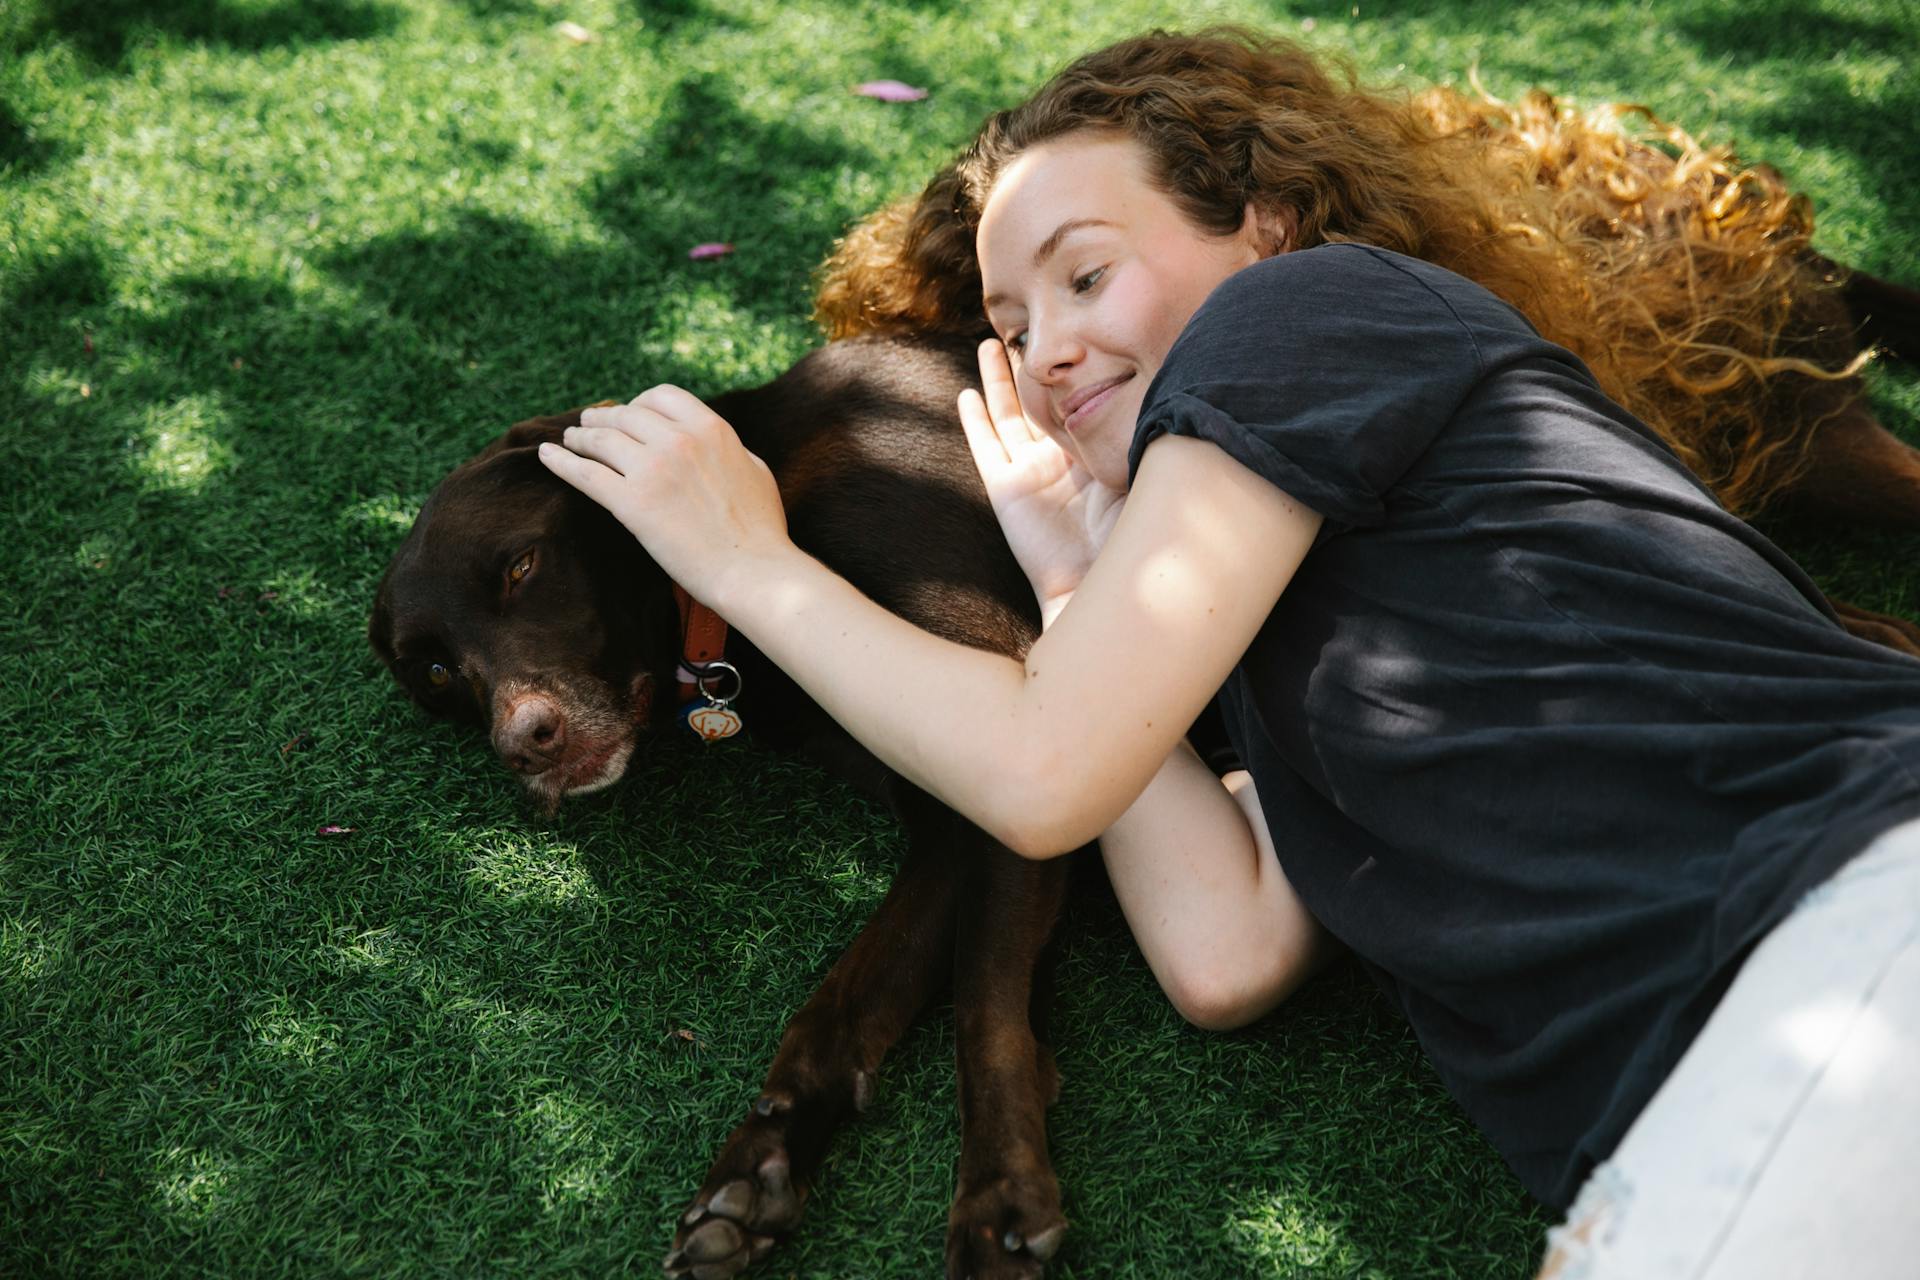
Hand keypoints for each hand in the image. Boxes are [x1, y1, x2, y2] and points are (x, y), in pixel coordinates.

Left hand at [537, 385, 790, 610]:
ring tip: (569, 440)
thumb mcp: (755, 469)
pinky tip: (546, 456)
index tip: (629, 412)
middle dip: (604, 418)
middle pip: (626, 414)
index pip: (662, 396)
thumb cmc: (761, 529)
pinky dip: (560, 461)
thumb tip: (711, 442)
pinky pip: (585, 474)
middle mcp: (678, 440)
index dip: (639, 402)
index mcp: (711, 428)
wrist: (752, 570)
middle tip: (588, 424)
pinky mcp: (631, 503)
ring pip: (601, 440)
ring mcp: (652, 470)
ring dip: (580, 436)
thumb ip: (728, 448)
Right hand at [958, 340, 1124, 615]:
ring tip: (990, 344)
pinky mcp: (1005, 488)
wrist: (1096, 582)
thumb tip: (1162, 391)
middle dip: (1030, 367)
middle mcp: (1059, 461)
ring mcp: (1030, 474)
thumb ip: (1138, 437)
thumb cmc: (1129, 536)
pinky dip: (974, 421)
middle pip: (1038, 402)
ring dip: (999, 381)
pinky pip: (985, 446)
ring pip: (1008, 415)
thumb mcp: (1141, 475)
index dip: (1071, 371)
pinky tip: (967, 394)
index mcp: (1092, 456)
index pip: (1078, 403)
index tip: (1072, 335)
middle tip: (1022, 329)